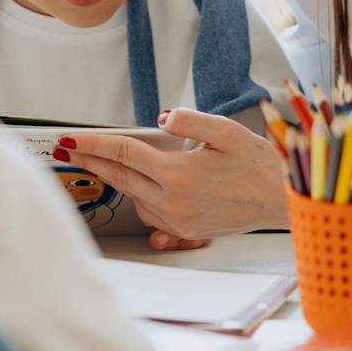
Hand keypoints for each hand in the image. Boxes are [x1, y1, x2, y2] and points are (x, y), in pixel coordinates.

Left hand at [54, 109, 289, 242]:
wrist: (283, 203)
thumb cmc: (260, 166)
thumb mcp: (226, 132)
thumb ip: (191, 121)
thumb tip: (163, 119)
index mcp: (178, 174)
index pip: (123, 153)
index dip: (92, 144)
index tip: (69, 140)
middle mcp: (173, 201)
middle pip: (119, 178)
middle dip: (91, 162)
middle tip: (68, 150)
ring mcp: (178, 220)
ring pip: (134, 198)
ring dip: (120, 180)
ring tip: (109, 163)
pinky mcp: (186, 231)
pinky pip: (151, 214)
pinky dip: (143, 198)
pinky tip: (146, 187)